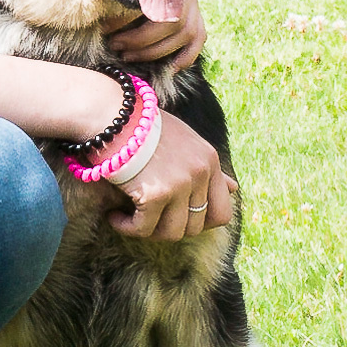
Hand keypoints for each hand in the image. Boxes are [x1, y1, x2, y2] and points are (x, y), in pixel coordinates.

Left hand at [102, 0, 204, 70]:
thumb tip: (105, 1)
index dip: (130, 19)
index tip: (107, 27)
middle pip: (174, 20)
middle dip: (141, 40)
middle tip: (116, 46)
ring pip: (188, 32)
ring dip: (156, 50)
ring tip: (127, 54)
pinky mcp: (196, 5)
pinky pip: (199, 35)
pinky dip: (186, 54)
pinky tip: (169, 67)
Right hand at [107, 110, 235, 240]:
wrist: (112, 113)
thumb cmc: (142, 124)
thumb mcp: (184, 140)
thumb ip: (207, 167)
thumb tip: (234, 188)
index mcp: (209, 160)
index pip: (222, 211)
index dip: (200, 222)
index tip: (175, 217)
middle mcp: (200, 173)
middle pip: (196, 227)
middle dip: (171, 227)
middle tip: (149, 218)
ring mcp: (180, 184)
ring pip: (172, 233)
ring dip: (149, 230)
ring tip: (128, 218)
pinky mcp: (155, 194)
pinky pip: (143, 228)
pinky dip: (127, 227)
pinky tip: (114, 217)